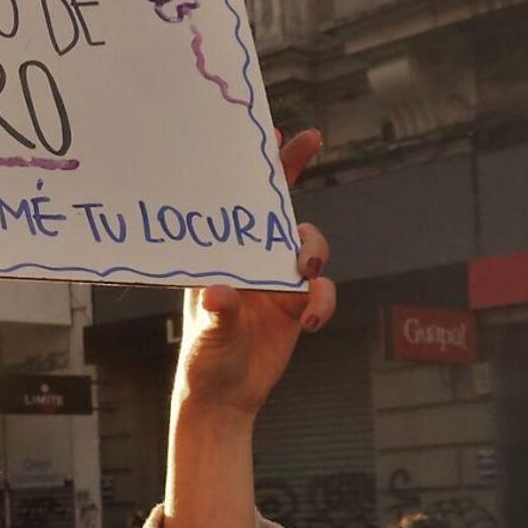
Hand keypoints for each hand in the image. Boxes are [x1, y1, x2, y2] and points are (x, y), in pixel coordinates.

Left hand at [174, 130, 335, 419]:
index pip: (232, 206)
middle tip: (311, 138)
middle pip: (276, 207)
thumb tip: (223, 293)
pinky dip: (323, 302)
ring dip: (313, 253)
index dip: (251, 167)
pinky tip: (309, 322)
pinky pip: (323, 291)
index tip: (266, 129)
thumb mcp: (207, 337)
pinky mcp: (296, 304)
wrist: (225, 399)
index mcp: (218, 259)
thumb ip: (218, 315)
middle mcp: (247, 261)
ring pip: (308, 245)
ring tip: (304, 277)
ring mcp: (274, 280)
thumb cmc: (204, 362)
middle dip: (293, 168)